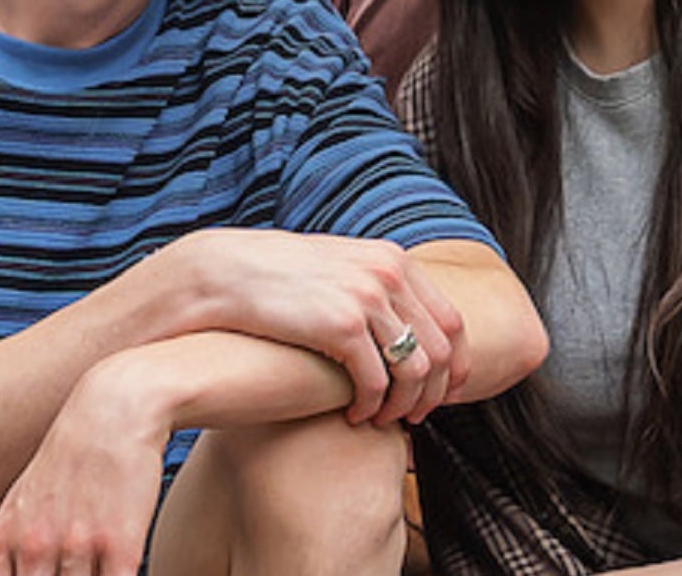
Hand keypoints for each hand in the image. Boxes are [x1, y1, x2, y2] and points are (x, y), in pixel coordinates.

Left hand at [0, 360, 167, 575]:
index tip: (40, 575)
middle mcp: (36, 545)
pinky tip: (115, 569)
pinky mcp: (122, 546)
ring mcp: (79, 546)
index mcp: (6, 538)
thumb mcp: (20, 500)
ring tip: (90, 567)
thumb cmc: (71, 455)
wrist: (115, 408)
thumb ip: (4, 550)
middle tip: (64, 570)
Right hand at [171, 229, 466, 425]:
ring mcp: (367, 297)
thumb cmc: (281, 279)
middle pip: (440, 350)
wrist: (227, 272)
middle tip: (415, 418)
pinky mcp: (341, 325)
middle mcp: (388, 274)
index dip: (454, 366)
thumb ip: (376, 288)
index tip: (443, 394)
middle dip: (433, 393)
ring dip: (403, 406)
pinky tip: (353, 416)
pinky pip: (376, 382)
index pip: (452, 322)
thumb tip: (408, 326)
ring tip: (383, 420)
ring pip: (414, 371)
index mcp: (393, 260)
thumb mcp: (341, 269)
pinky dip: (371, 407)